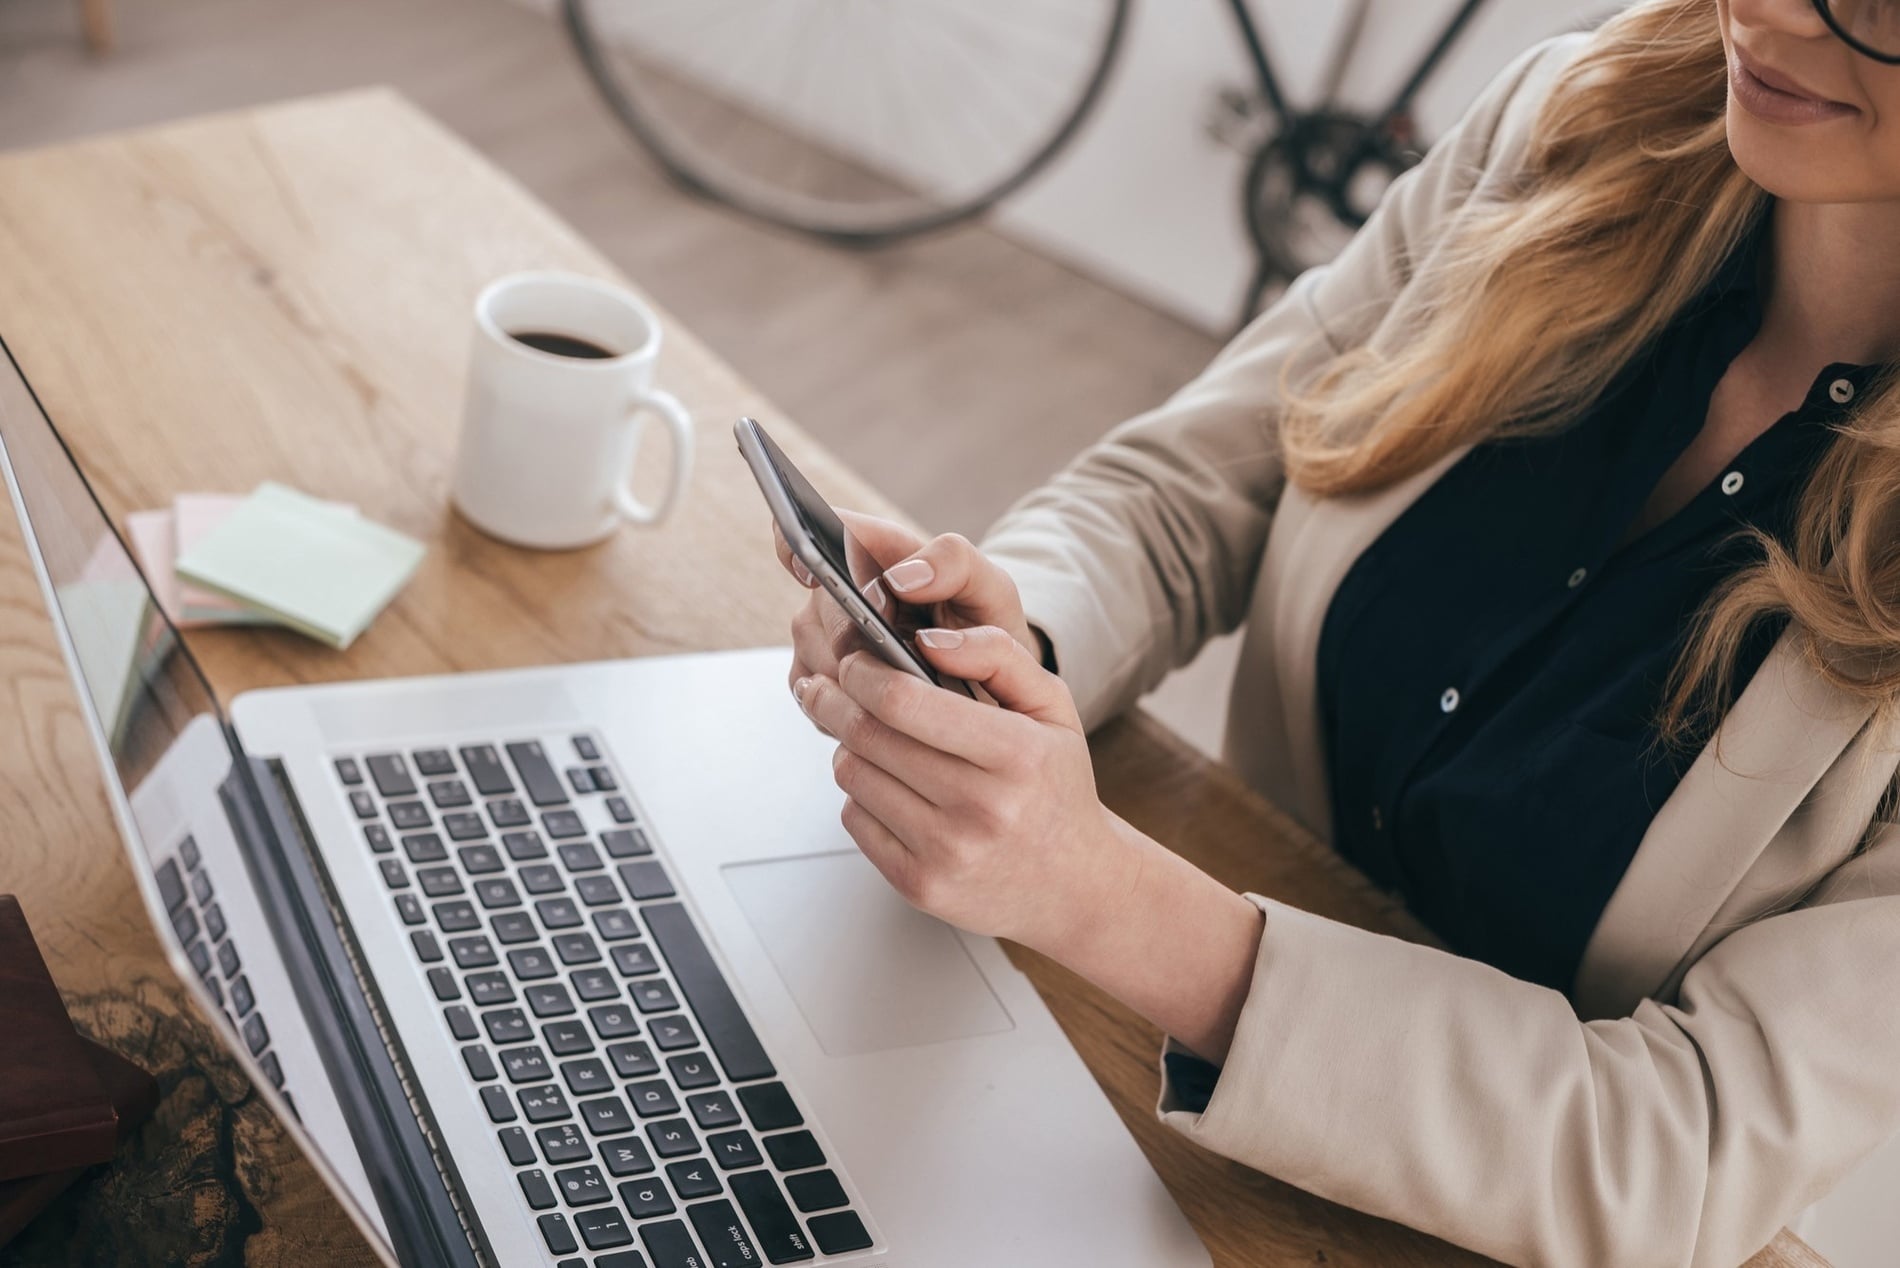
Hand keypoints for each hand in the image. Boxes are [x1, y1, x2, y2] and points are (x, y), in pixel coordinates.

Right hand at [774, 512, 1040, 705]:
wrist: (981, 677)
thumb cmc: (978, 624)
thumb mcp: (988, 587)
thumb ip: (954, 564)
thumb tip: (898, 578)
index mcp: (877, 547)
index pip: (818, 528)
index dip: (801, 544)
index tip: (814, 572)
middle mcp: (835, 585)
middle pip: (822, 611)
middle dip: (865, 639)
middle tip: (907, 659)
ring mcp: (816, 631)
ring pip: (816, 657)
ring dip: (859, 679)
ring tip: (902, 684)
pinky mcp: (809, 674)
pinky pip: (814, 695)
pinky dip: (850, 706)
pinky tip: (883, 705)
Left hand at [792, 623, 1136, 955]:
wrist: (1073, 882)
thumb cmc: (1055, 784)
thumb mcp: (1052, 707)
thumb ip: (997, 655)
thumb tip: (926, 640)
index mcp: (1017, 754)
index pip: (906, 701)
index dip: (863, 672)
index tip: (854, 660)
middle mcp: (983, 807)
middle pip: (868, 735)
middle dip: (835, 700)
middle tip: (827, 687)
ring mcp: (948, 853)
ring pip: (853, 775)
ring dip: (848, 747)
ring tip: (870, 738)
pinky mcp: (919, 885)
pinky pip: (854, 820)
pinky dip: (859, 794)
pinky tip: (887, 786)